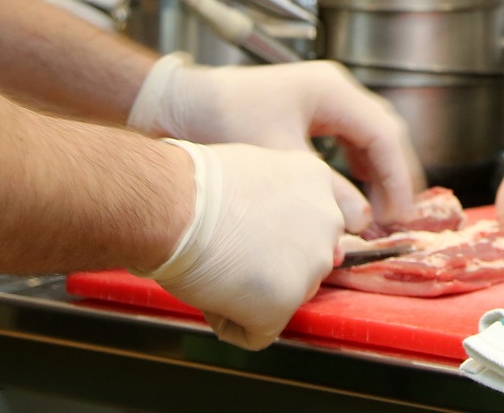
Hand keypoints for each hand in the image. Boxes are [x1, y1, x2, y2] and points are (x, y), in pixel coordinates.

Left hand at [128, 55, 424, 224]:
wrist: (179, 103)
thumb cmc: (222, 120)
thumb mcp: (278, 159)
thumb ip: (322, 190)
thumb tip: (359, 223)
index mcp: (332, 91)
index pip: (383, 134)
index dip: (397, 177)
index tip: (402, 214)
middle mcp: (334, 89)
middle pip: (383, 132)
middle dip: (394, 177)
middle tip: (400, 218)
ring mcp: (322, 98)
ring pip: (368, 137)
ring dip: (378, 173)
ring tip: (381, 213)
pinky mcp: (308, 112)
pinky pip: (348, 140)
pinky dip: (358, 167)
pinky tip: (355, 194)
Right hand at [145, 140, 349, 349]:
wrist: (175, 206)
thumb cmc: (195, 184)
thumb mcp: (254, 170)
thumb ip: (277, 198)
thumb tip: (272, 230)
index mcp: (317, 181)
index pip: (328, 219)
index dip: (292, 235)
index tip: (271, 241)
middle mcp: (327, 222)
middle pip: (305, 261)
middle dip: (272, 265)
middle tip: (229, 253)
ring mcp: (311, 266)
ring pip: (284, 297)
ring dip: (251, 294)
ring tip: (216, 268)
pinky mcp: (284, 306)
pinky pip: (257, 332)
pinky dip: (230, 322)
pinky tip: (210, 293)